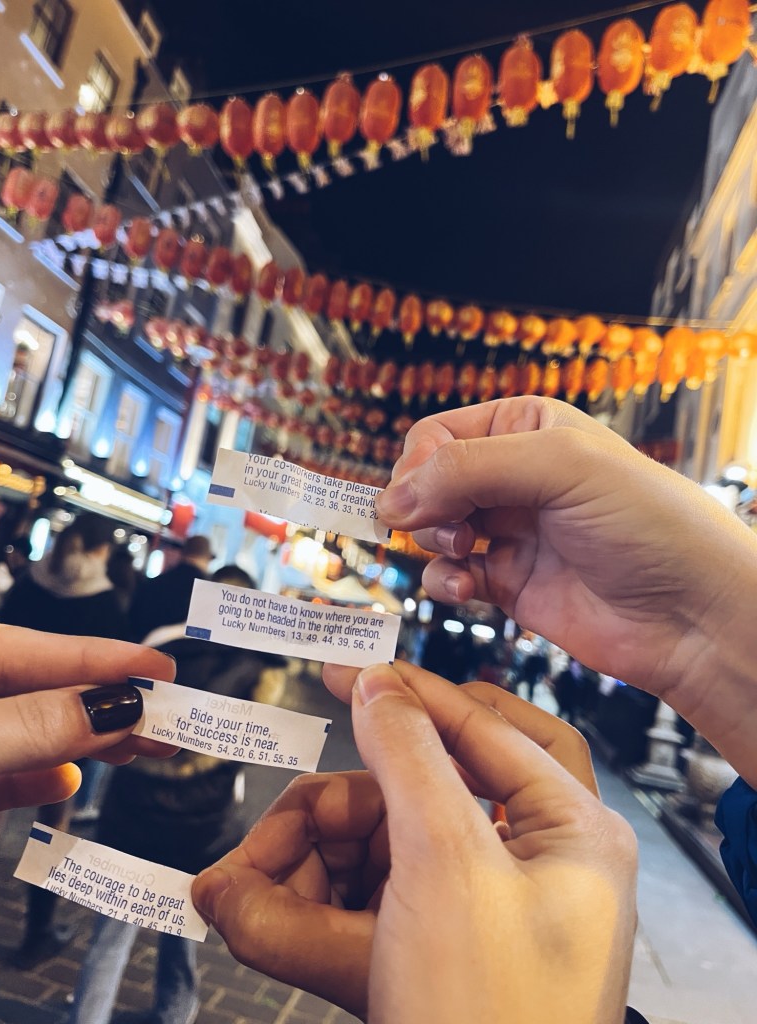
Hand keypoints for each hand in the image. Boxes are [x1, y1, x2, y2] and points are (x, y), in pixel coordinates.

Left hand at [0, 624, 176, 810]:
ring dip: (81, 739)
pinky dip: (33, 779)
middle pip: (33, 689)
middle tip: (166, 714)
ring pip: (22, 732)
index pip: (26, 647)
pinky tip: (67, 780)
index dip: (97, 655)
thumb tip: (113, 708)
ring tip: (139, 745)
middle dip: (101, 700)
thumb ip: (31, 724)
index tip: (159, 667)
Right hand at [193, 662, 636, 1023]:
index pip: (487, 726)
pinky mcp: (443, 951)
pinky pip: (377, 900)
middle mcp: (537, 865)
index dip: (413, 692)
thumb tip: (379, 686)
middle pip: (435, 788)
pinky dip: (325, 902)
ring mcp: (488, 911)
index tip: (352, 670)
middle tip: (302, 797)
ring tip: (259, 885)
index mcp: (572, 831)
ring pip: (394, 845)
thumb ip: (408, 756)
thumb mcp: (445, 860)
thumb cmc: (494, 1021)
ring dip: (322, 857)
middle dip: (354, 798)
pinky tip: (277, 910)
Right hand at [376, 396, 756, 785]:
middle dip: (421, 504)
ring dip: (432, 542)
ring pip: (431, 530)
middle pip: (426, 482)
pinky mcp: (509, 584)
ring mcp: (510, 533)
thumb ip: (469, 469)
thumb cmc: (649, 524)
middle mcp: (513, 478)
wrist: (691, 613)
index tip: (412, 496)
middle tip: (443, 526)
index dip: (417, 463)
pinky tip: (464, 588)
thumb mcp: (560, 465)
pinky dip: (444, 583)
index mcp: (526, 429)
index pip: (437, 434)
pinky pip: (450, 577)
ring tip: (462, 550)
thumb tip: (390, 498)